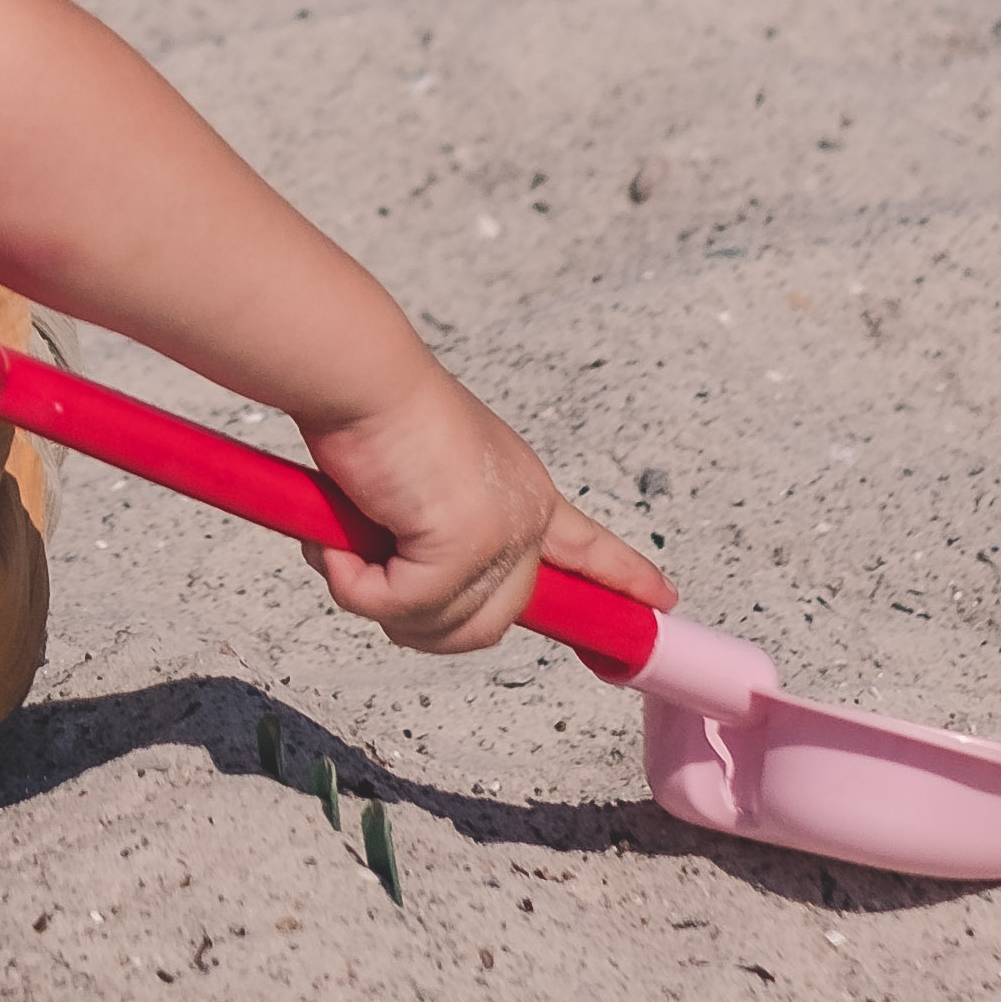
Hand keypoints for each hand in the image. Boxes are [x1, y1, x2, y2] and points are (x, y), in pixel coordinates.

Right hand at [293, 363, 673, 656]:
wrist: (359, 373)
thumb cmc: (375, 408)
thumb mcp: (420, 477)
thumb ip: (432, 534)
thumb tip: (398, 586)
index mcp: (523, 489)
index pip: (587, 545)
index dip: (621, 576)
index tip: (662, 598)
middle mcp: (523, 516)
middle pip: (491, 621)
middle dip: (418, 616)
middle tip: (365, 576)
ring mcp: (499, 536)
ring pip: (443, 628)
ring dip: (379, 600)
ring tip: (345, 550)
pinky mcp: (461, 549)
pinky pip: (398, 608)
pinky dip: (356, 587)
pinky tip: (338, 547)